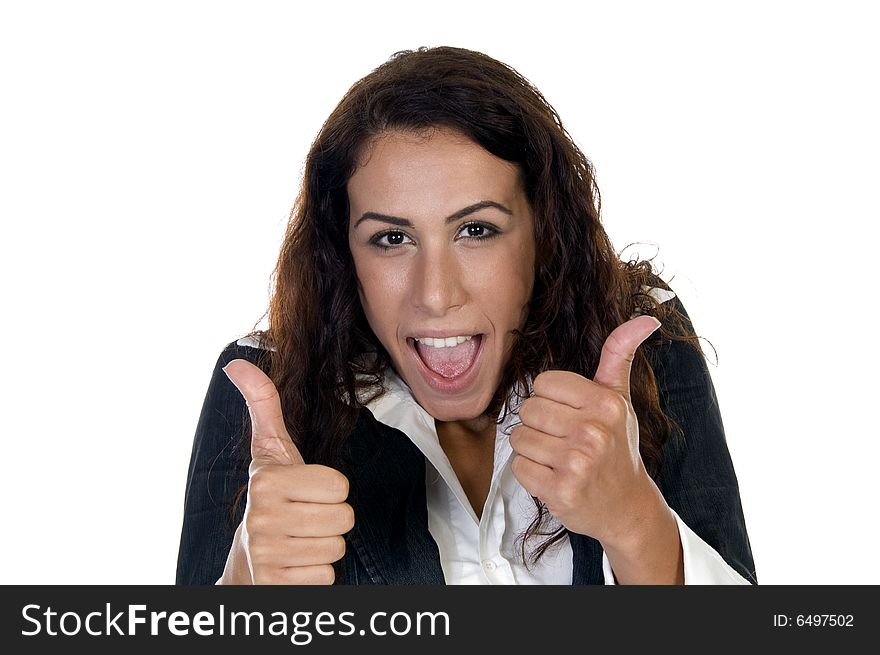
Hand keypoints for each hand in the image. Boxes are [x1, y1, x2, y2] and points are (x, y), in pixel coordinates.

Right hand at [221, 359, 353, 583]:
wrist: (247, 558)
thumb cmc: (271, 497)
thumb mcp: (270, 451)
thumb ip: (263, 405)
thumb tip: (237, 363)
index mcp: (268, 480)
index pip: (339, 485)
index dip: (331, 489)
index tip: (307, 492)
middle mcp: (262, 517)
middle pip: (344, 517)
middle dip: (332, 519)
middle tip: (306, 518)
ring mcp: (267, 553)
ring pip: (337, 548)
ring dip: (325, 546)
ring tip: (300, 539)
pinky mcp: (275, 584)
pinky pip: (327, 577)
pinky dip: (317, 573)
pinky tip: (296, 563)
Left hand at [509, 315, 661, 547]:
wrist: (627, 506)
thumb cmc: (617, 447)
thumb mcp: (620, 399)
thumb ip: (620, 356)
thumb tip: (647, 319)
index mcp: (605, 403)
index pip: (543, 384)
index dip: (551, 400)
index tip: (570, 415)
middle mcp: (593, 431)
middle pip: (528, 410)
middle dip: (539, 425)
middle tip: (564, 441)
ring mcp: (577, 462)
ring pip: (519, 438)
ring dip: (532, 450)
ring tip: (559, 459)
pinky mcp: (560, 490)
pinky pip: (518, 468)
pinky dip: (530, 474)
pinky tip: (553, 477)